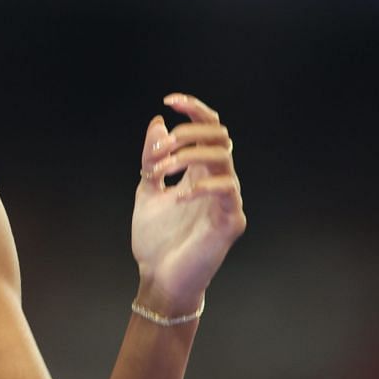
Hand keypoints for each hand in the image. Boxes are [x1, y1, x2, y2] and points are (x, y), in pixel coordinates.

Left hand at [132, 93, 246, 308]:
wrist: (159, 278)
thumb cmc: (156, 240)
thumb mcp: (146, 190)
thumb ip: (153, 158)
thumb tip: (159, 123)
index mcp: (199, 170)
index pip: (207, 127)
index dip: (193, 108)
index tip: (169, 100)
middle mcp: (216, 179)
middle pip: (219, 134)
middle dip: (188, 133)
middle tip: (161, 150)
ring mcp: (227, 200)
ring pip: (222, 157)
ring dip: (187, 156)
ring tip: (160, 172)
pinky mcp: (231, 221)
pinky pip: (226, 189)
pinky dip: (201, 185)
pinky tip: (177, 196)